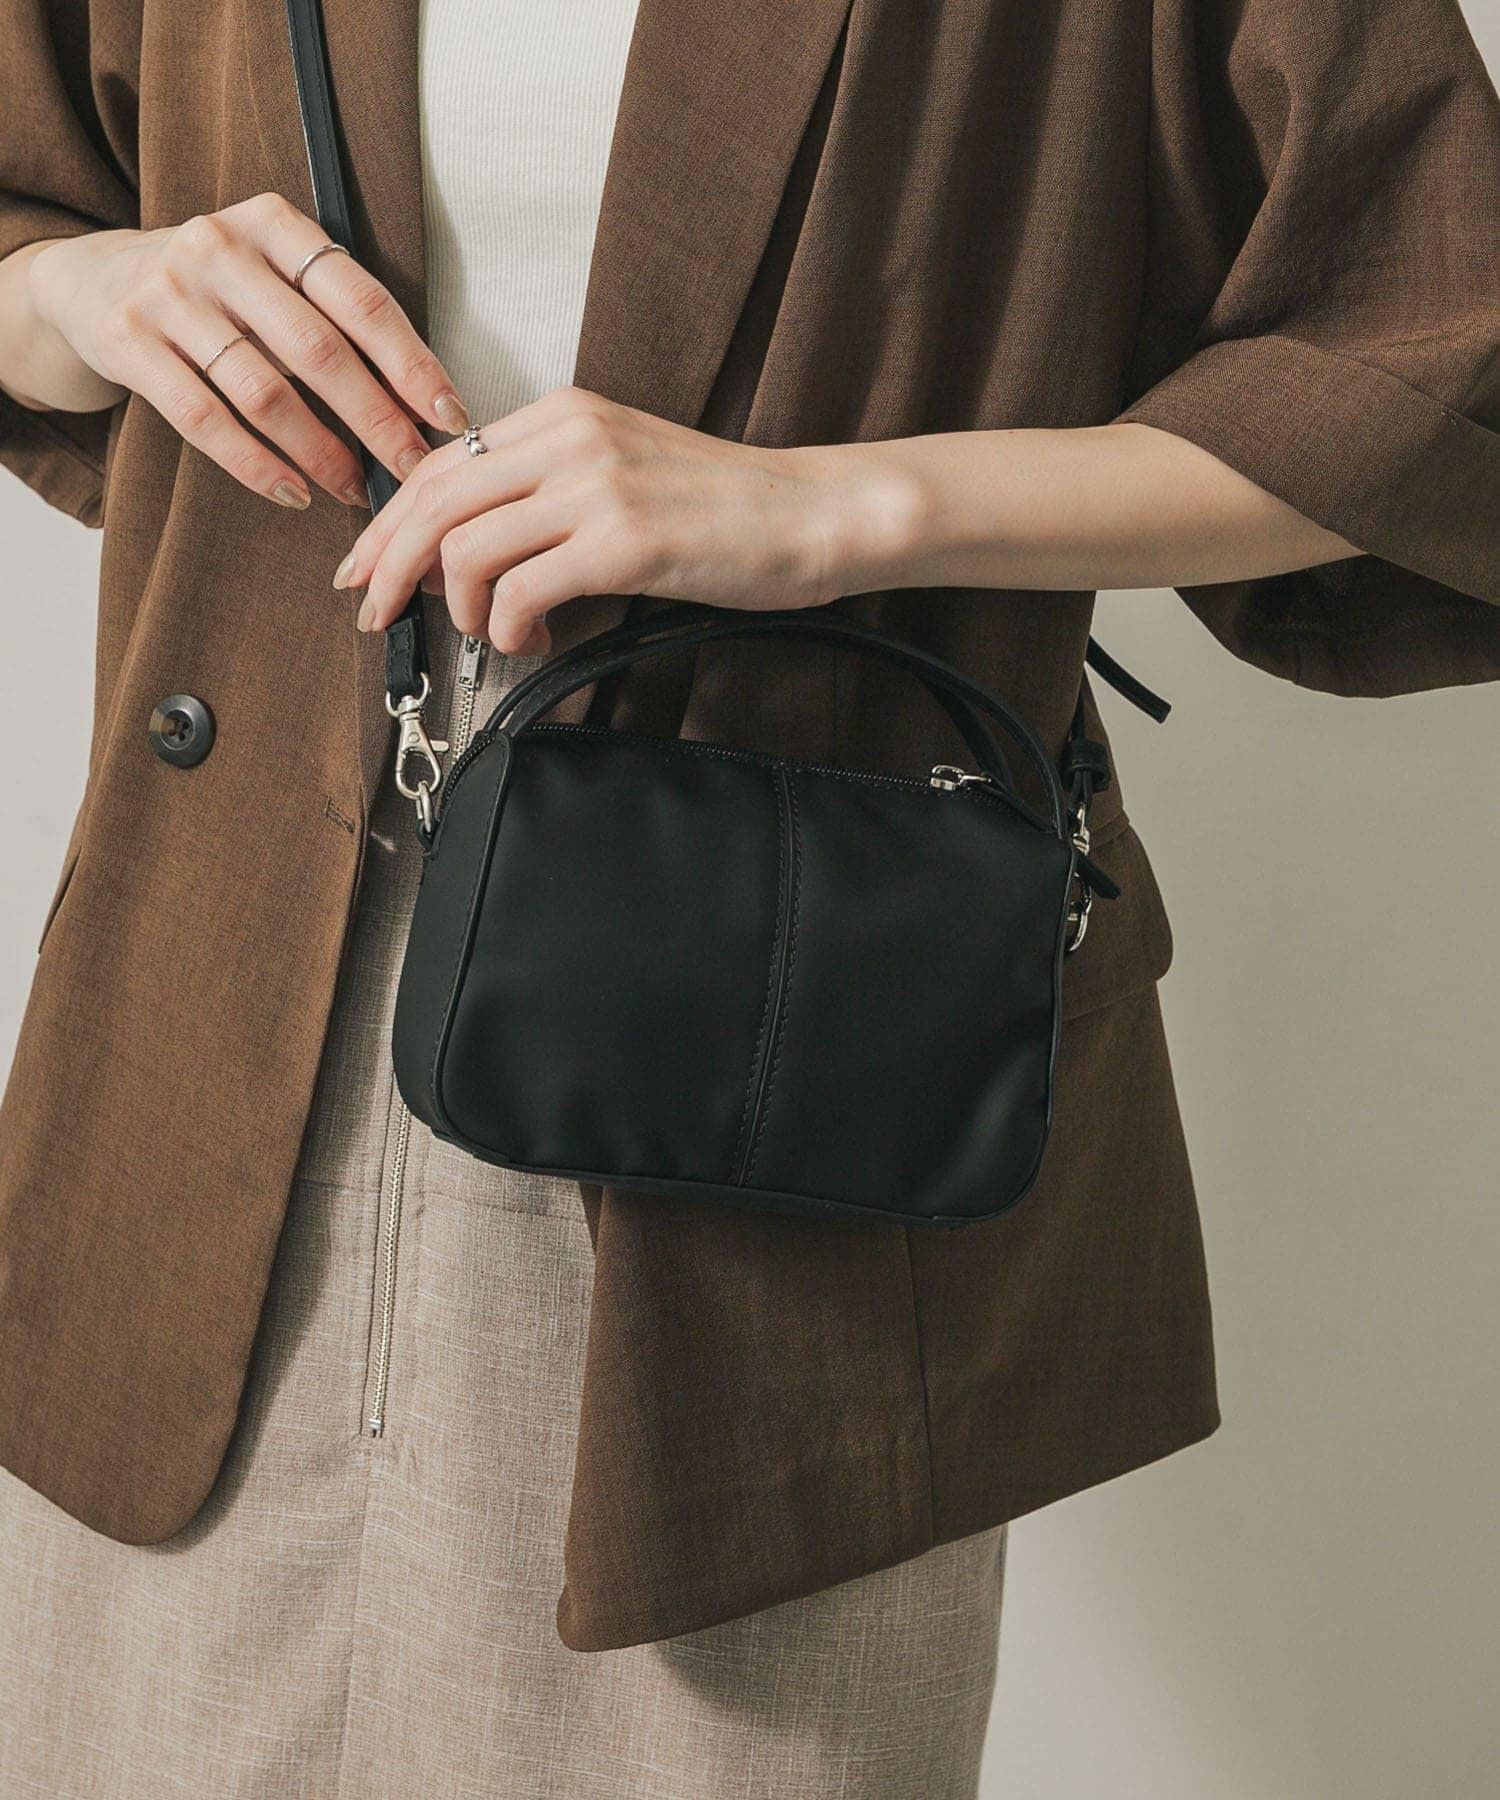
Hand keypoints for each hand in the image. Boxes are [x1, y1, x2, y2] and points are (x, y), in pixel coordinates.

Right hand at [23, 195, 467, 507]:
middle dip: (377, 420)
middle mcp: (219, 247)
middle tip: (413, 469)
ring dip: (320, 453)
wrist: (91, 279)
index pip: (360, 299)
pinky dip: (256, 465)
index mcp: (274, 224)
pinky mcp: (128, 340)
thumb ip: (335, 319)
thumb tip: (422, 406)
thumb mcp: (272, 276)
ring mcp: (170, 292)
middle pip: (318, 349)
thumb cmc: (215, 292)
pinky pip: (205, 419)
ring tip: (354, 491)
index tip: (450, 417)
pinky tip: (295, 493)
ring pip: (264, 391)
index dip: (411, 364)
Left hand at [335, 386, 918, 651]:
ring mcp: (596, 486)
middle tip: (375, 614)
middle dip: (389, 566)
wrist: (811, 512)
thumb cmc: (726, 508)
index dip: (388, 521)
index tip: (366, 568)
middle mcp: (571, 437)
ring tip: (495, 635)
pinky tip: (530, 641)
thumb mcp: (624, 469)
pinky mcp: (622, 540)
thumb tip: (474, 550)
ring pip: (467, 549)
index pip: (441, 463)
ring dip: (462, 609)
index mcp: (564, 414)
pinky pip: (520, 591)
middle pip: (435, 501)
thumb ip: (551, 487)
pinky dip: (507, 629)